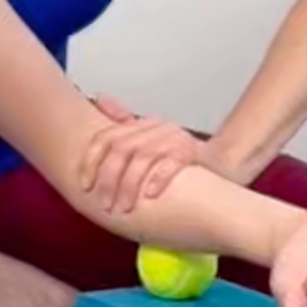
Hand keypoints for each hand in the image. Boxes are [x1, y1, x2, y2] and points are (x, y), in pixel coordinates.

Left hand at [77, 93, 206, 213]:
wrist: (222, 164)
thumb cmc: (180, 157)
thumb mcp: (149, 140)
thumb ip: (125, 123)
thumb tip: (100, 99)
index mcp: (143, 125)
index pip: (107, 137)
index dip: (92, 161)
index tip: (83, 183)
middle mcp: (157, 128)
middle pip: (121, 148)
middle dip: (107, 178)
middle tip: (102, 202)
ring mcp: (175, 139)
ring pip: (142, 158)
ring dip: (129, 186)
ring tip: (122, 207)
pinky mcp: (192, 152)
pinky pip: (171, 164)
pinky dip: (157, 179)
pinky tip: (149, 196)